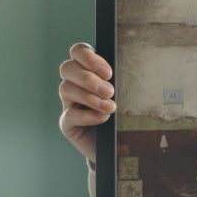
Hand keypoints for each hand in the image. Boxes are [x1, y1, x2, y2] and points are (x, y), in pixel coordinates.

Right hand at [58, 43, 115, 162]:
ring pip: (65, 89)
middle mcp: (75, 83)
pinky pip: (69, 115)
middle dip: (88, 78)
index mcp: (88, 69)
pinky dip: (86, 116)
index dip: (89, 58)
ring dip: (89, 97)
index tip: (108, 73)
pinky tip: (102, 118)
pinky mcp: (67, 123)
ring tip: (110, 107)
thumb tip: (131, 71)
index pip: (78, 51)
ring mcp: (69, 103)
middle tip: (110, 91)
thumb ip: (122, 81)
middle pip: (67, 68)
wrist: (121, 144)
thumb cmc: (126, 114)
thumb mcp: (127, 94)